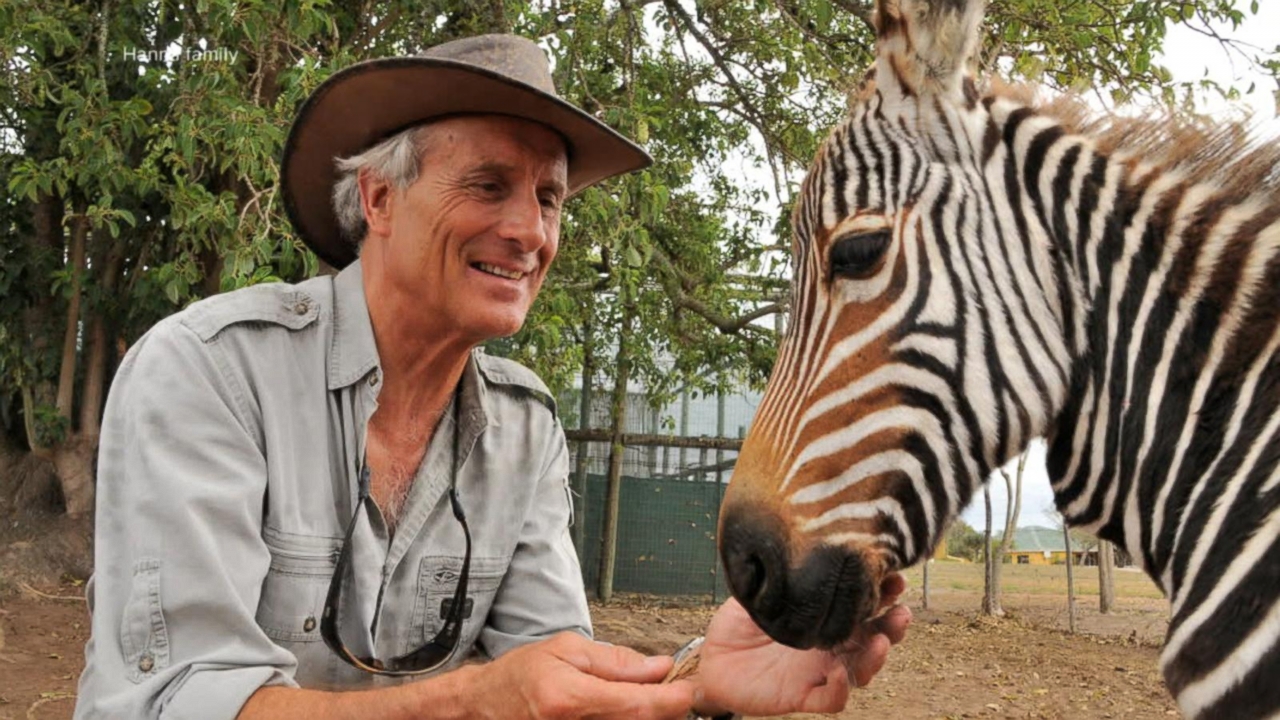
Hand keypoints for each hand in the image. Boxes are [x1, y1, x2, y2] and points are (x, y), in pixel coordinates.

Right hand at [457, 632, 695, 719]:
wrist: (487, 704)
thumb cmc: (522, 675)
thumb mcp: (566, 650)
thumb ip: (615, 660)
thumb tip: (658, 667)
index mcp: (569, 698)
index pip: (635, 705)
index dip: (670, 700)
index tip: (690, 689)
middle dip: (664, 707)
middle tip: (674, 688)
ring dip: (647, 715)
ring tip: (648, 695)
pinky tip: (629, 709)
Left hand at [696, 574, 911, 715]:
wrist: (713, 659)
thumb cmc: (739, 622)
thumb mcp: (760, 591)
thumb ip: (781, 574)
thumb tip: (799, 542)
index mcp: (826, 615)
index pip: (864, 603)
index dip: (885, 592)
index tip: (894, 575)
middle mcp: (831, 643)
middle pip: (875, 637)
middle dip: (893, 626)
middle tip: (901, 611)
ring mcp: (820, 670)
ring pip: (861, 670)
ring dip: (875, 658)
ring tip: (881, 642)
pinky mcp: (803, 695)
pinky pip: (832, 699)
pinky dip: (840, 689)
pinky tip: (838, 673)